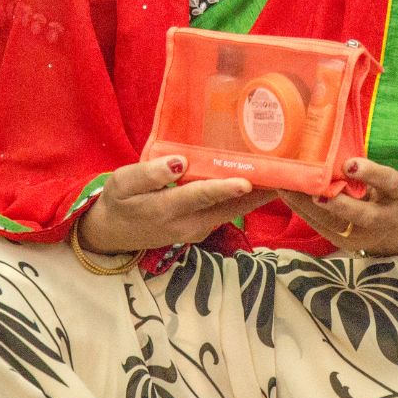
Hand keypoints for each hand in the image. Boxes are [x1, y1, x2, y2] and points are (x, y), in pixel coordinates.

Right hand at [77, 156, 273, 254]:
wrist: (112, 235)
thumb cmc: (117, 202)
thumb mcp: (121, 183)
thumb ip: (148, 174)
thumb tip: (178, 162)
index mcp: (166, 211)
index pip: (199, 197)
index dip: (224, 189)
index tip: (247, 180)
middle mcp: (188, 225)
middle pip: (228, 207)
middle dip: (258, 190)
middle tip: (286, 170)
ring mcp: (198, 230)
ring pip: (233, 211)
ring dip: (257, 194)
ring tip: (283, 172)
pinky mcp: (202, 229)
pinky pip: (227, 212)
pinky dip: (245, 198)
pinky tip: (261, 180)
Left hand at [278, 158, 397, 255]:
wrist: (395, 227)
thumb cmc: (383, 191)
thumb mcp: (383, 178)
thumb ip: (364, 168)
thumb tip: (329, 143)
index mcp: (397, 194)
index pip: (390, 182)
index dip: (371, 174)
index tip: (350, 164)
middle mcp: (385, 218)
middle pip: (365, 215)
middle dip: (339, 204)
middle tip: (316, 191)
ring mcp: (363, 235)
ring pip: (336, 225)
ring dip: (309, 206)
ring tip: (287, 187)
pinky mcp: (344, 242)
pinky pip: (321, 227)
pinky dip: (302, 210)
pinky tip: (287, 195)